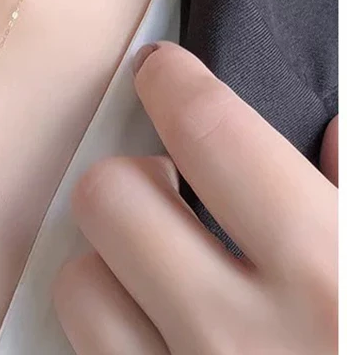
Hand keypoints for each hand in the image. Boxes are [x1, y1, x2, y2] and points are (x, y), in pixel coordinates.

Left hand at [53, 42, 337, 354]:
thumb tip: (330, 130)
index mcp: (324, 274)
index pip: (211, 131)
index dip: (173, 82)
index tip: (163, 70)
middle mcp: (238, 333)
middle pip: (109, 194)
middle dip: (132, 176)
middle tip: (169, 189)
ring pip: (76, 279)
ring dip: (111, 260)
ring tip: (161, 269)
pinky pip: (83, 347)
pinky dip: (109, 324)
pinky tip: (154, 325)